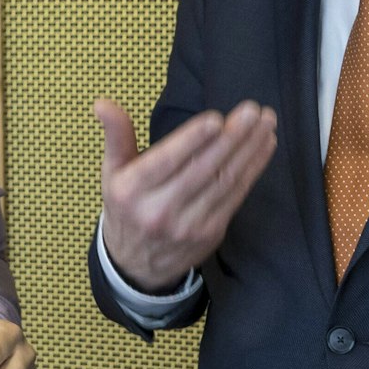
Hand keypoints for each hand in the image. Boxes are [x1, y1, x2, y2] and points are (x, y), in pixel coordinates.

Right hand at [94, 98, 277, 290]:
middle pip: (201, 170)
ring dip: (249, 150)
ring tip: (266, 123)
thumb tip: (102, 103)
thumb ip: (116, 136)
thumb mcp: (112, 172)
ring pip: (224, 182)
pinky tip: (264, 146)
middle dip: (231, 139)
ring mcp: (188, 225)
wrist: (136, 265)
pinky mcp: (210, 232)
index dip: (192, 141)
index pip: (165, 162)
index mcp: (131, 191)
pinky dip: (253, 169)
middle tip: (253, 111)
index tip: (216, 119)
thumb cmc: (127, 206)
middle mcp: (159, 210)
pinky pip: (235, 196)